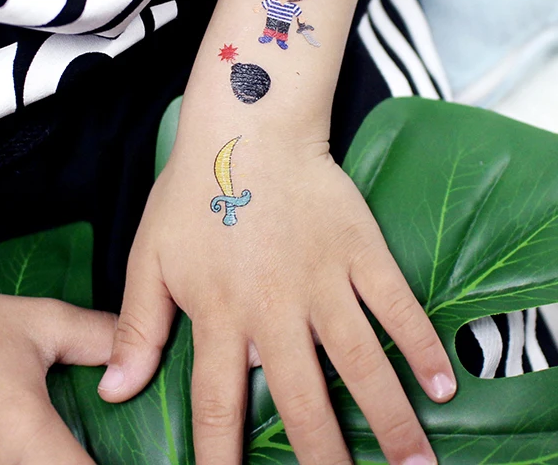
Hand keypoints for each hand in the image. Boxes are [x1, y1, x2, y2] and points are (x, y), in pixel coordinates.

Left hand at [99, 139, 455, 464]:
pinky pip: (396, 303)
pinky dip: (421, 345)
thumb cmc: (194, 190)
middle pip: (303, 400)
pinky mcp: (359, 248)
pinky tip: (443, 385)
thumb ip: (137, 326)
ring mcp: (324, 278)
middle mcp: (275, 306)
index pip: (219, 407)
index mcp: (219, 313)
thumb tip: (114, 392)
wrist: (247, 126)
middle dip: (326, 459)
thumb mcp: (150, 256)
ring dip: (390, 418)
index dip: (223, 462)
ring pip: (361, 362)